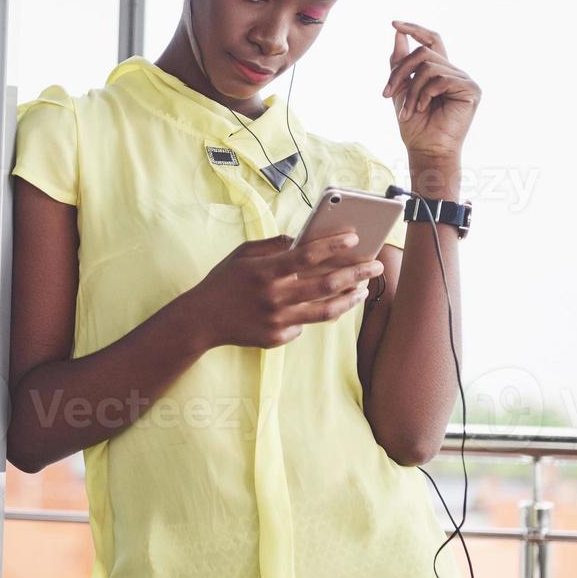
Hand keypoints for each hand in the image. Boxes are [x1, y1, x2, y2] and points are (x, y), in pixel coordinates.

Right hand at [180, 230, 384, 351]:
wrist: (201, 320)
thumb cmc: (223, 281)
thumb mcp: (242, 254)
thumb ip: (272, 245)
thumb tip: (301, 240)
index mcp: (265, 271)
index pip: (307, 255)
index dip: (333, 246)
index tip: (355, 239)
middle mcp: (274, 297)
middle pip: (326, 284)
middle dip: (357, 273)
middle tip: (375, 266)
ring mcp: (277, 321)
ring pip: (326, 311)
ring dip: (350, 299)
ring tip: (363, 290)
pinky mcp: (277, 338)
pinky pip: (305, 325)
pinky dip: (316, 313)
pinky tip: (326, 305)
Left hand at [382, 21, 481, 160]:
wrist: (424, 148)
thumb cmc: (415, 125)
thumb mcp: (401, 89)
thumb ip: (400, 62)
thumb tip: (398, 32)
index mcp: (439, 70)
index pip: (431, 40)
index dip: (415, 29)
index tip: (393, 23)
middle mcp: (454, 72)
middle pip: (423, 52)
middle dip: (400, 72)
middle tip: (387, 94)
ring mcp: (464, 80)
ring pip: (428, 67)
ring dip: (411, 90)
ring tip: (409, 110)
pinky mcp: (471, 89)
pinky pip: (441, 79)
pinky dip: (425, 94)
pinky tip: (424, 108)